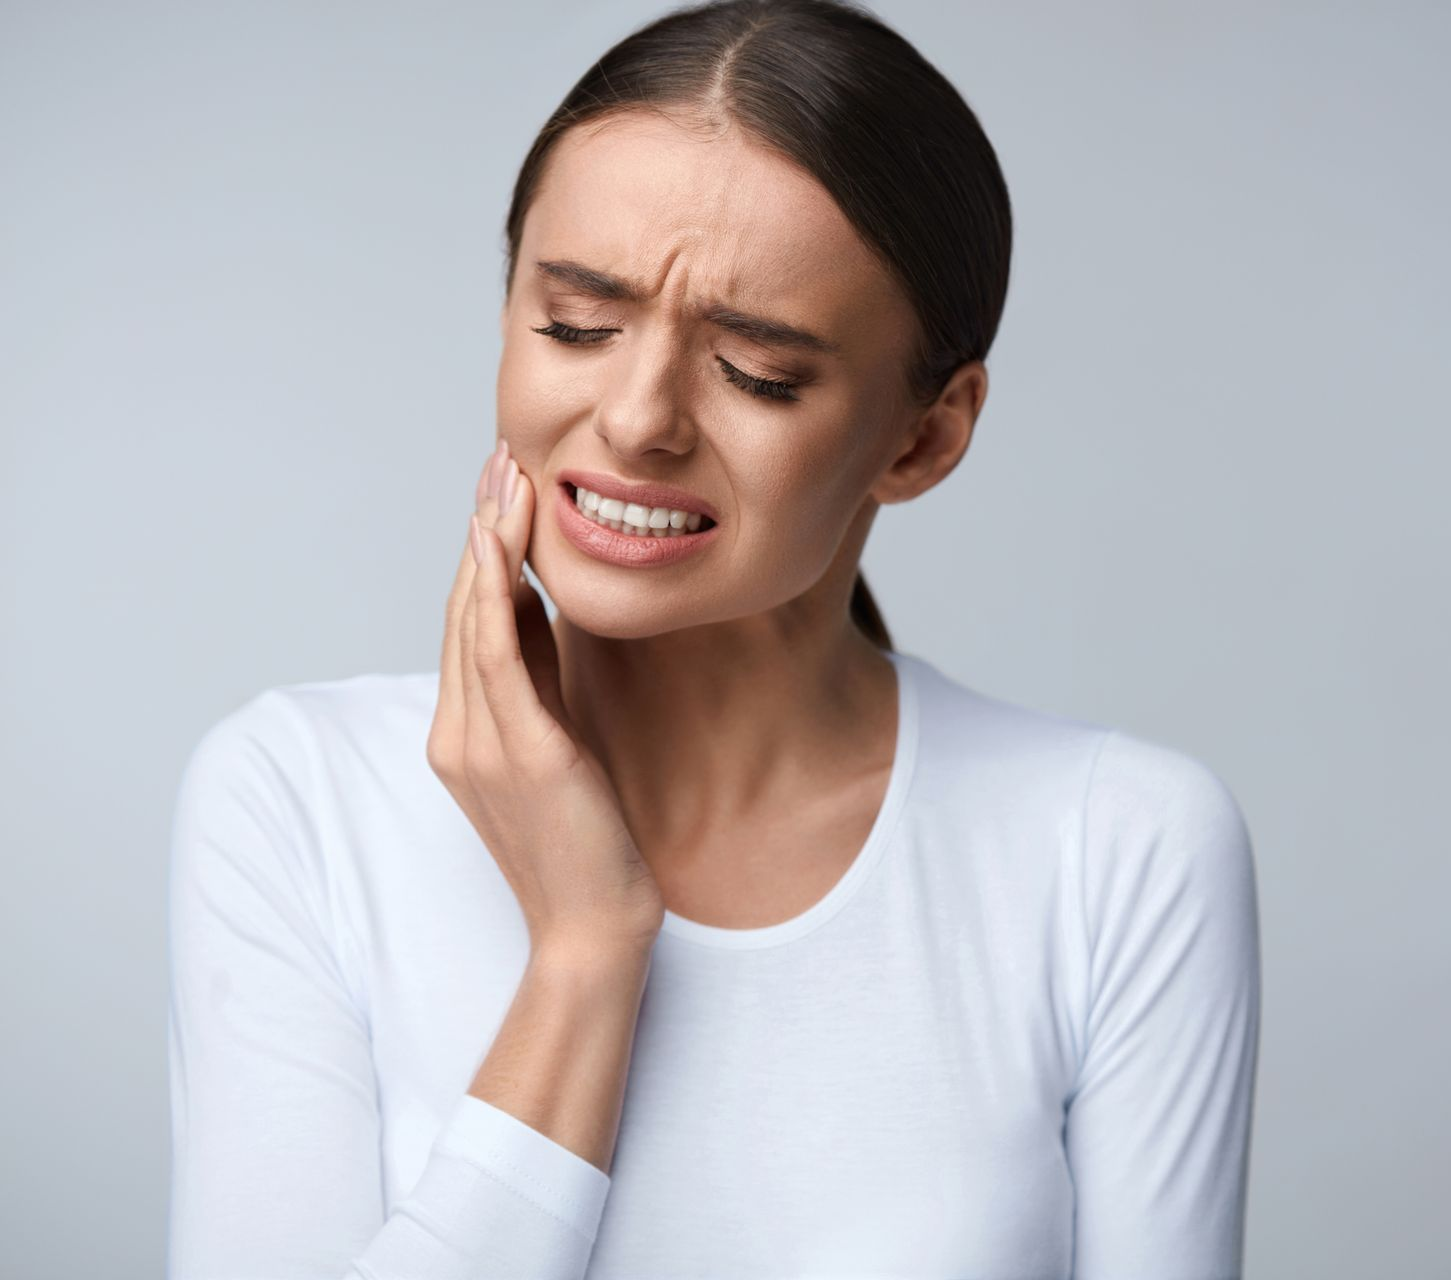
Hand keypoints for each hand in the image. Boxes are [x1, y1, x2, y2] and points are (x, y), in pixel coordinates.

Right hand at [426, 437, 664, 958]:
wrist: (593, 929)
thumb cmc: (583, 841)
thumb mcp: (556, 745)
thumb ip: (538, 684)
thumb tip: (538, 612)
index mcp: (466, 731)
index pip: (469, 623)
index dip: (484, 552)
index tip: (504, 488)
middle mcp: (458, 730)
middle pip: (463, 608)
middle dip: (482, 528)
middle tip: (501, 457)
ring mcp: (481, 742)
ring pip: (472, 618)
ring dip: (487, 539)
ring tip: (506, 474)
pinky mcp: (522, 752)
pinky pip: (495, 655)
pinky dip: (491, 591)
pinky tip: (499, 538)